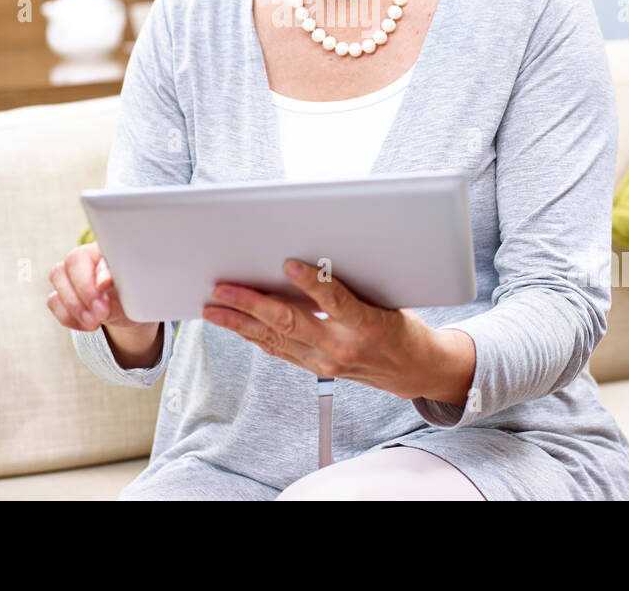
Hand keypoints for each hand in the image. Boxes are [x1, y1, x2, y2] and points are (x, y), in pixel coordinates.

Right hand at [46, 240, 150, 332]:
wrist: (128, 310)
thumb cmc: (133, 292)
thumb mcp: (134, 287)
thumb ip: (120, 279)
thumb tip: (103, 281)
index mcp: (105, 248)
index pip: (99, 251)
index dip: (98, 271)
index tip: (106, 287)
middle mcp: (85, 256)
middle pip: (72, 262)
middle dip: (85, 291)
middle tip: (102, 313)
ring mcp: (69, 273)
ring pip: (58, 277)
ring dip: (75, 306)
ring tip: (95, 322)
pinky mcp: (59, 292)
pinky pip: (53, 300)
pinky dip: (69, 316)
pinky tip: (87, 325)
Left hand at [201, 258, 474, 403]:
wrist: (414, 371)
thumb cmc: (403, 328)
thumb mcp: (388, 300)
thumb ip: (353, 285)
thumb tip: (318, 256)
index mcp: (367, 326)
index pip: (336, 301)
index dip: (312, 282)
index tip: (289, 263)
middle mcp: (342, 348)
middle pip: (290, 323)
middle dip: (251, 304)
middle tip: (223, 288)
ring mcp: (325, 362)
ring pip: (274, 340)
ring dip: (240, 323)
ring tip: (214, 308)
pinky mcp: (317, 368)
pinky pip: (279, 350)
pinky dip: (255, 335)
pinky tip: (236, 325)